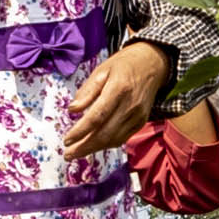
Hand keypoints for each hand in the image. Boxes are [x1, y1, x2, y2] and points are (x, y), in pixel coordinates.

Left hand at [64, 38, 172, 157]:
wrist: (152, 63)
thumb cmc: (123, 65)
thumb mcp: (101, 70)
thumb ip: (87, 91)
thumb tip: (72, 110)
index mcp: (119, 88)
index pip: (97, 116)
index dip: (81, 131)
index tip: (66, 140)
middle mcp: (130, 105)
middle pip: (105, 133)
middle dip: (84, 147)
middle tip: (68, 154)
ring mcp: (138, 116)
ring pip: (114, 139)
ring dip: (94, 149)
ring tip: (76, 152)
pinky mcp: (141, 121)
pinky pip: (122, 138)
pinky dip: (106, 144)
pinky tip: (93, 145)